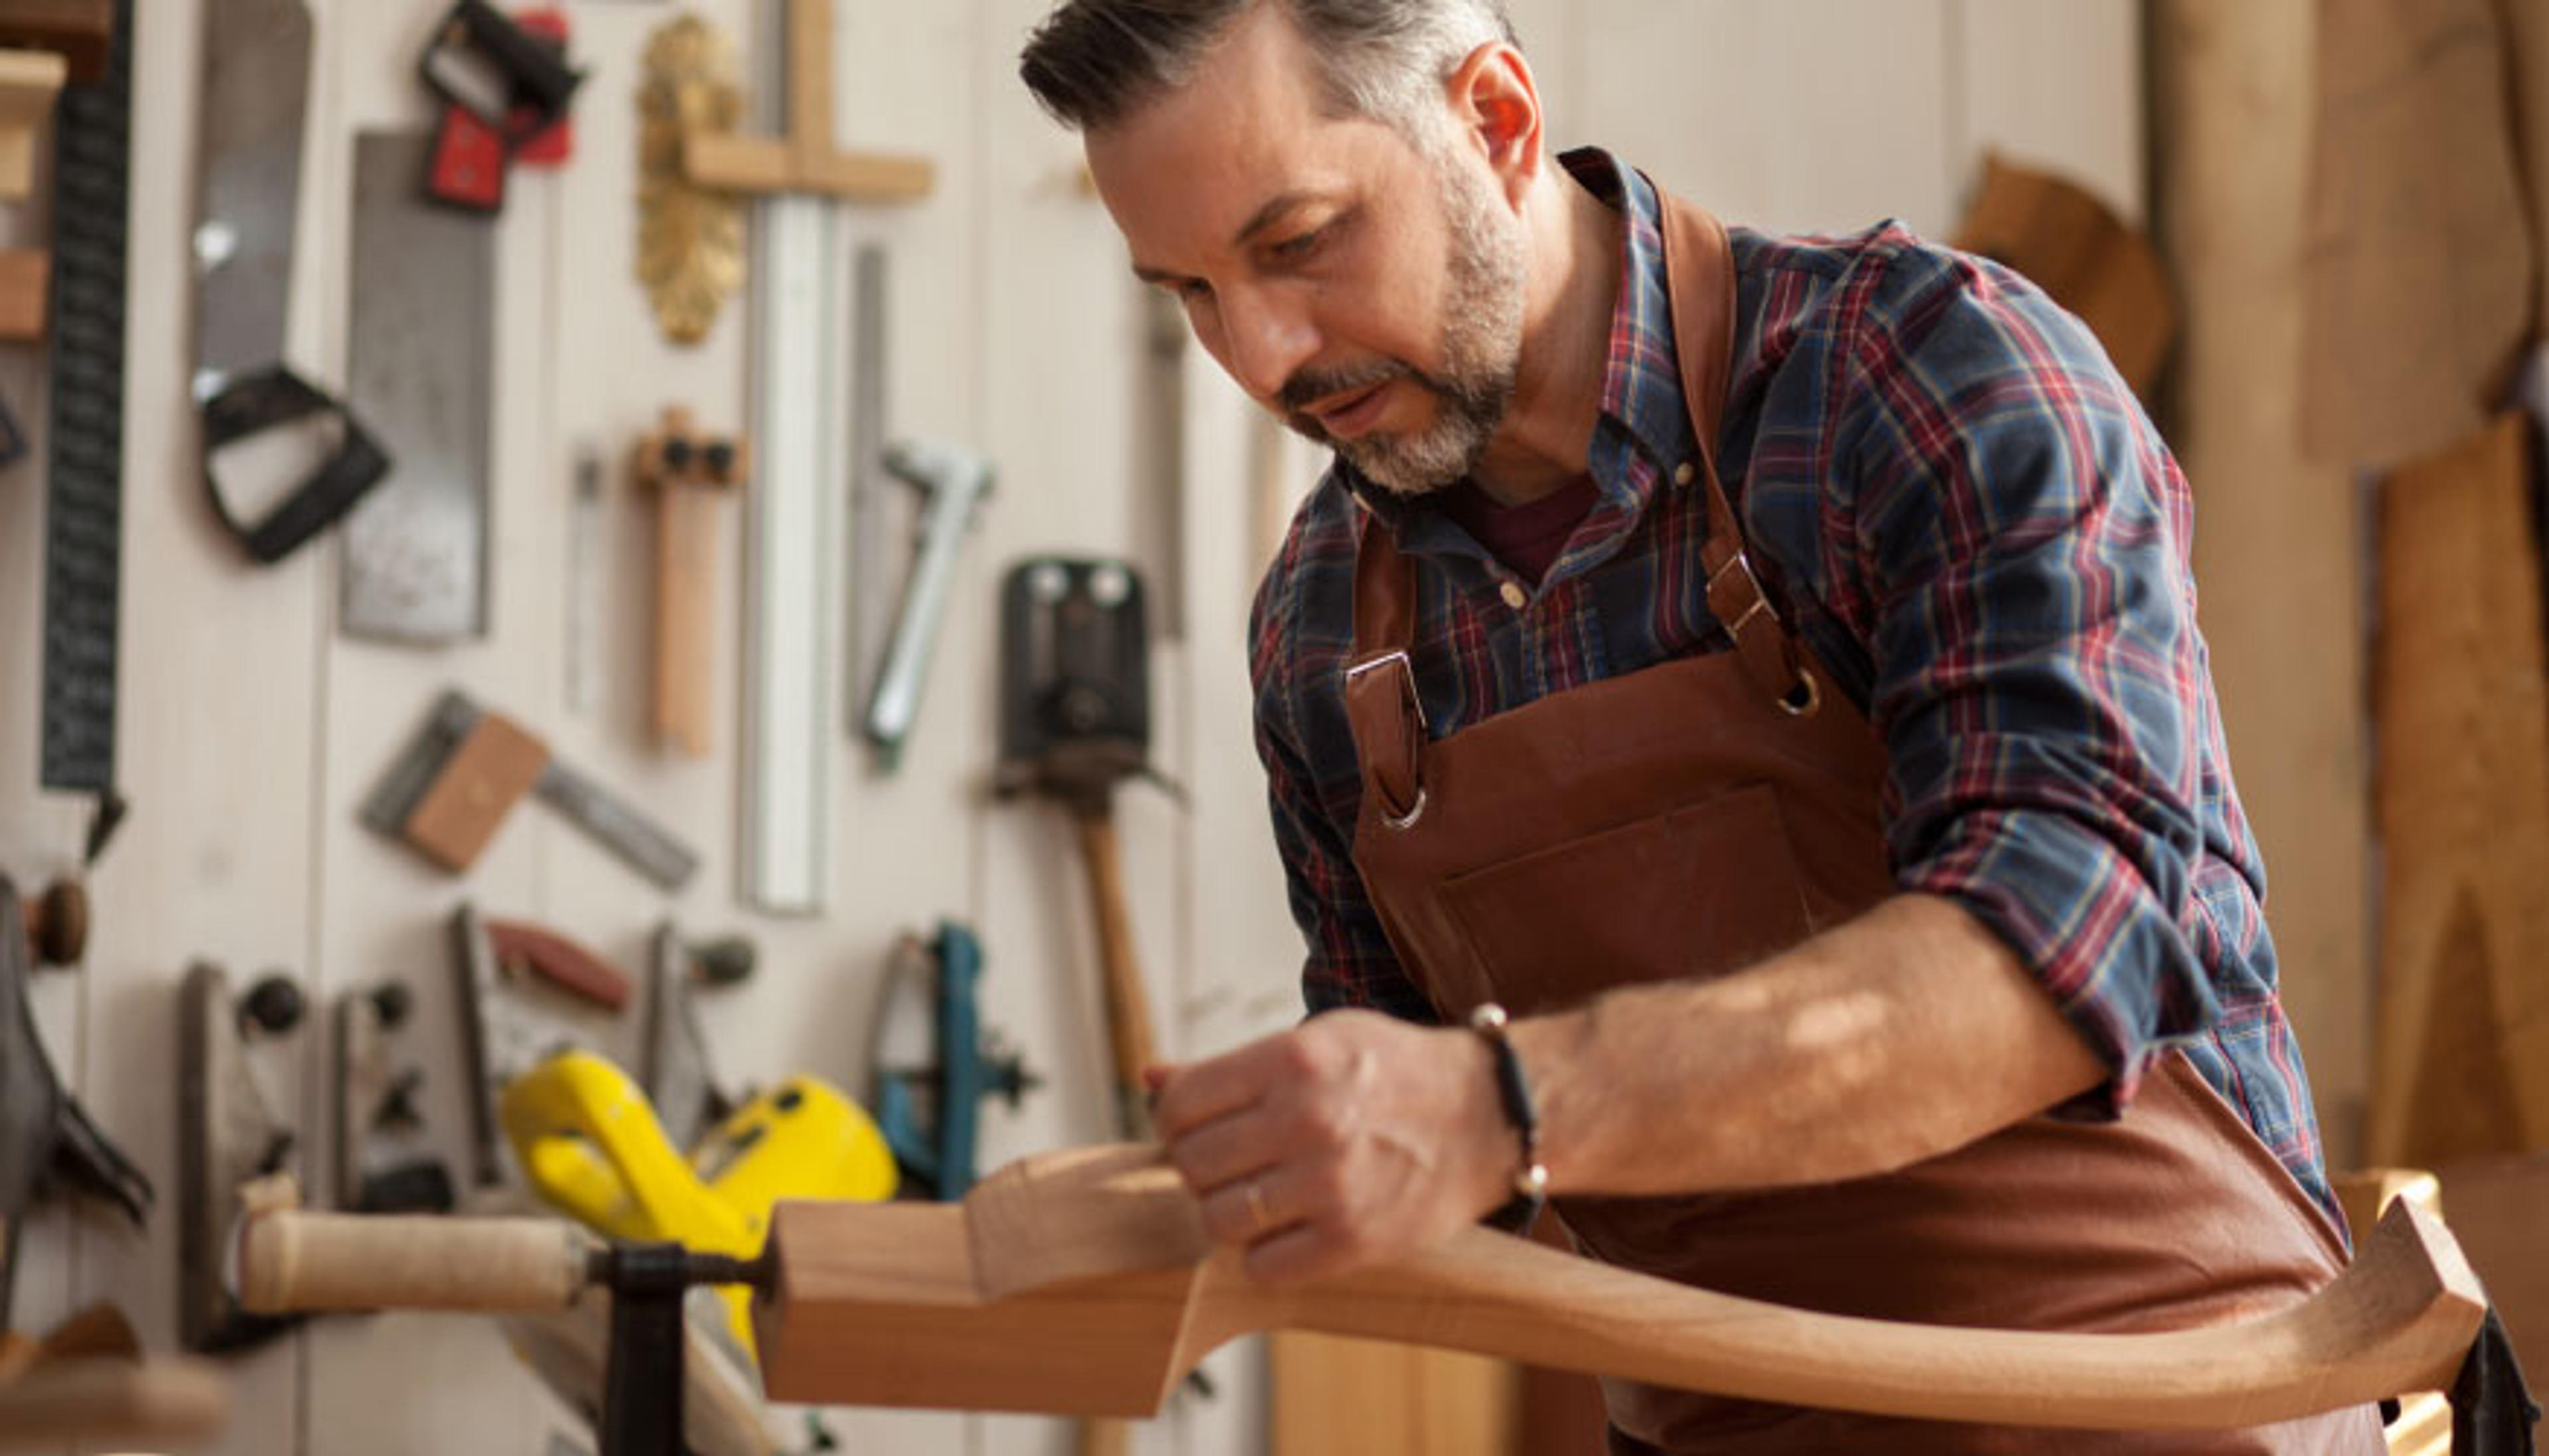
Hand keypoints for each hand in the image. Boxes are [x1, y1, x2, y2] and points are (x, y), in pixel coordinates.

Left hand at [1147, 1009, 1517, 1284]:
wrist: (1487, 1114)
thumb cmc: (1394, 1071)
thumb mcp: (1318, 1041)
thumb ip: (1230, 1067)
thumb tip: (1151, 1079)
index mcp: (1292, 1061)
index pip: (1181, 1106)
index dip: (1174, 1121)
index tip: (1196, 1127)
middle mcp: (1306, 1121)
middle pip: (1192, 1164)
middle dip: (1199, 1167)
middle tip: (1231, 1163)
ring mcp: (1330, 1185)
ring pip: (1218, 1220)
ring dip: (1226, 1213)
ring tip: (1259, 1195)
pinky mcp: (1353, 1241)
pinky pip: (1261, 1268)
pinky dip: (1263, 1256)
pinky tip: (1289, 1228)